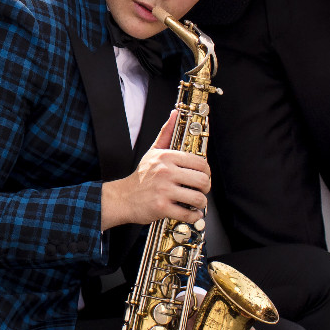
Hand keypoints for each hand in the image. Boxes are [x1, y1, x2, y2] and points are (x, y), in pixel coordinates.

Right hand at [101, 110, 209, 229]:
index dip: (207, 171)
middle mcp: (165, 172)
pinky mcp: (161, 207)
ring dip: (201, 203)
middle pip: (202, 180)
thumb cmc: (141, 177)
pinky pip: (187, 213)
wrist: (123, 197)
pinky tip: (191, 213)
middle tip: (201, 190)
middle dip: (206, 188)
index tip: (203, 176)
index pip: (200, 162)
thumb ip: (166, 133)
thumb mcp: (152, 152)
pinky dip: (193, 215)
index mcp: (166, 158)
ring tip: (196, 202)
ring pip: (198, 198)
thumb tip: (175, 114)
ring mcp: (163, 190)